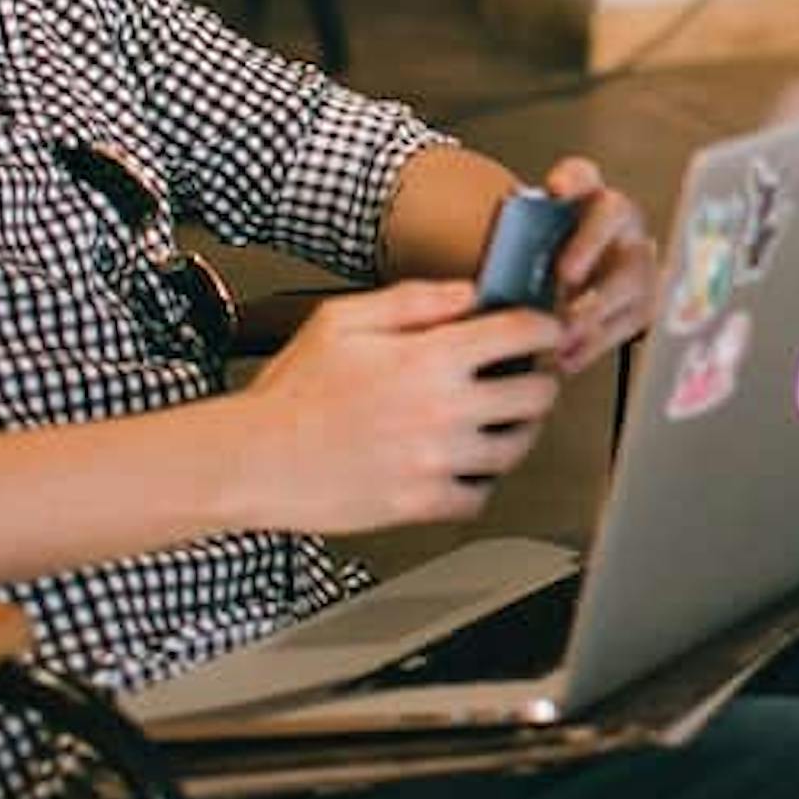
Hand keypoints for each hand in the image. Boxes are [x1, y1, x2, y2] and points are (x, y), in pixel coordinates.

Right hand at [236, 276, 562, 528]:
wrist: (253, 460)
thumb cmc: (291, 392)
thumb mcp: (343, 320)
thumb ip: (413, 301)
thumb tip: (467, 294)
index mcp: (428, 359)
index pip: (520, 334)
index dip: (545, 326)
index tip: (544, 331)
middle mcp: (443, 411)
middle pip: (536, 395)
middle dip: (539, 379)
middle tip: (527, 377)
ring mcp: (436, 462)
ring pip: (517, 448)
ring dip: (518, 431)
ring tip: (501, 420)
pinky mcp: (421, 504)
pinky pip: (480, 496)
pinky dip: (481, 482)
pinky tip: (464, 464)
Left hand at [538, 156, 656, 371]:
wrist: (575, 287)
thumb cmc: (546, 263)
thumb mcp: (530, 247)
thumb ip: (517, 249)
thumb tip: (488, 276)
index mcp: (586, 195)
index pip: (582, 174)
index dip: (572, 178)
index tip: (557, 189)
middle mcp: (618, 220)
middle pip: (614, 215)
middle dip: (590, 244)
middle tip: (565, 274)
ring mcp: (637, 258)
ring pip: (630, 274)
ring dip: (596, 304)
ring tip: (564, 330)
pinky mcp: (644, 301)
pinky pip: (629, 321)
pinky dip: (596, 342)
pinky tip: (569, 357)